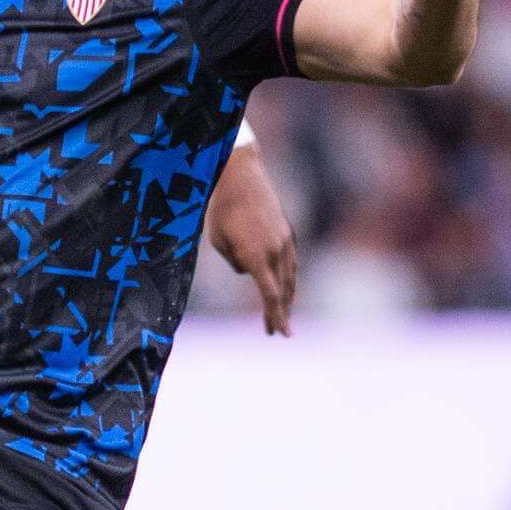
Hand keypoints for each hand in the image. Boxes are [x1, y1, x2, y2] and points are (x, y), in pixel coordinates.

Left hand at [208, 156, 298, 336]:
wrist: (241, 176)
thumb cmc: (222, 210)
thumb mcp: (219, 242)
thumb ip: (235, 263)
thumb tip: (248, 270)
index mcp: (257, 257)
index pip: (270, 296)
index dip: (275, 316)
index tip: (279, 333)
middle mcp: (276, 251)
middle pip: (283, 291)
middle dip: (280, 313)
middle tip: (279, 332)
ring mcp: (284, 241)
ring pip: (290, 277)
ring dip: (287, 297)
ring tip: (284, 313)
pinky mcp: (286, 232)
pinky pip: (291, 261)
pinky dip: (289, 277)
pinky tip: (287, 285)